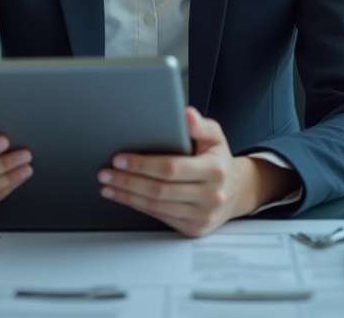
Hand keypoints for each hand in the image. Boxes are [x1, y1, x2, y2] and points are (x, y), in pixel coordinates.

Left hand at [97, 107, 296, 236]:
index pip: (171, 168)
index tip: (120, 158)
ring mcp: (202, 215)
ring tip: (108, 185)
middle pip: (159, 190)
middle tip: (106, 173)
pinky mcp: (193, 228)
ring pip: (156, 206)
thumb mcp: (215, 136)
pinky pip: (160, 217)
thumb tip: (186, 115)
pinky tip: (124, 197)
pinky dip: (138, 206)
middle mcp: (210, 195)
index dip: (142, 164)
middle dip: (127, 181)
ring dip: (127, 195)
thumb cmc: (219, 160)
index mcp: (214, 170)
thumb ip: (200, 125)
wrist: (237, 191)